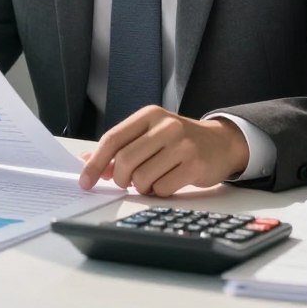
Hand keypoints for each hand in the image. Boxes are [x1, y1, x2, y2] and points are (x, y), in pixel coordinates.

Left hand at [78, 106, 249, 197]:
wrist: (220, 143)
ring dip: (141, 187)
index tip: (86, 181)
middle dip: (120, 179)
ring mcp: (182, 144)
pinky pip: (162, 189)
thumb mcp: (150, 135)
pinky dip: (159, 192)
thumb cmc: (178, 141)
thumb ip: (121, 147)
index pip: (113, 138)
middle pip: (124, 161)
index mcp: (149, 115)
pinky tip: (168, 182)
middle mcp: (165, 125)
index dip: (95, 162)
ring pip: (142, 178)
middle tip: (127, 182)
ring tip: (152, 180)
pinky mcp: (195, 164)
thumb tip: (88, 162)